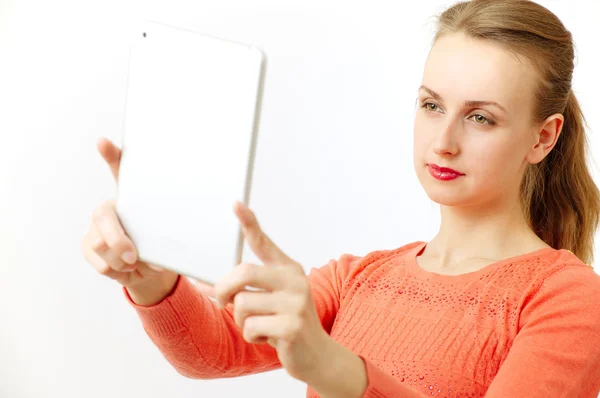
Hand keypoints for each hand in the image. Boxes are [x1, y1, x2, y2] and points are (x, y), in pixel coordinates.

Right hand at [81, 138, 214, 302]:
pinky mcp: (88, 246)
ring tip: (138, 263)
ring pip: (101, 244)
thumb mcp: (175, 233)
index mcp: (134, 197)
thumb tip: (183, 233)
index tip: (104, 141)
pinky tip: (127, 270)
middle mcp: (112, 207)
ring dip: (123, 261)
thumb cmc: (166, 245)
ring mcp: (97, 226)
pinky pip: (100, 262)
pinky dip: (118, 272)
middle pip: (103, 217)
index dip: (111, 155)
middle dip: (119, 241)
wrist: (151, 270)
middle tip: (134, 258)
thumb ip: (177, 227)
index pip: (120, 170)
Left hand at [214, 202, 330, 381]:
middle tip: (224, 303)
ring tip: (259, 326)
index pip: (264, 242)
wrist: (318, 355)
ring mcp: (295, 303)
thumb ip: (246, 290)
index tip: (236, 204)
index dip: (249, 223)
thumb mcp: (272, 301)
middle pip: (243, 273)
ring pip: (242, 304)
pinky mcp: (291, 326)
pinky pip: (250, 327)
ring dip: (241, 321)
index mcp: (288, 270)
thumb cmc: (287, 325)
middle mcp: (294, 281)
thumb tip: (206, 286)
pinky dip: (252, 336)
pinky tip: (268, 339)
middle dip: (224, 290)